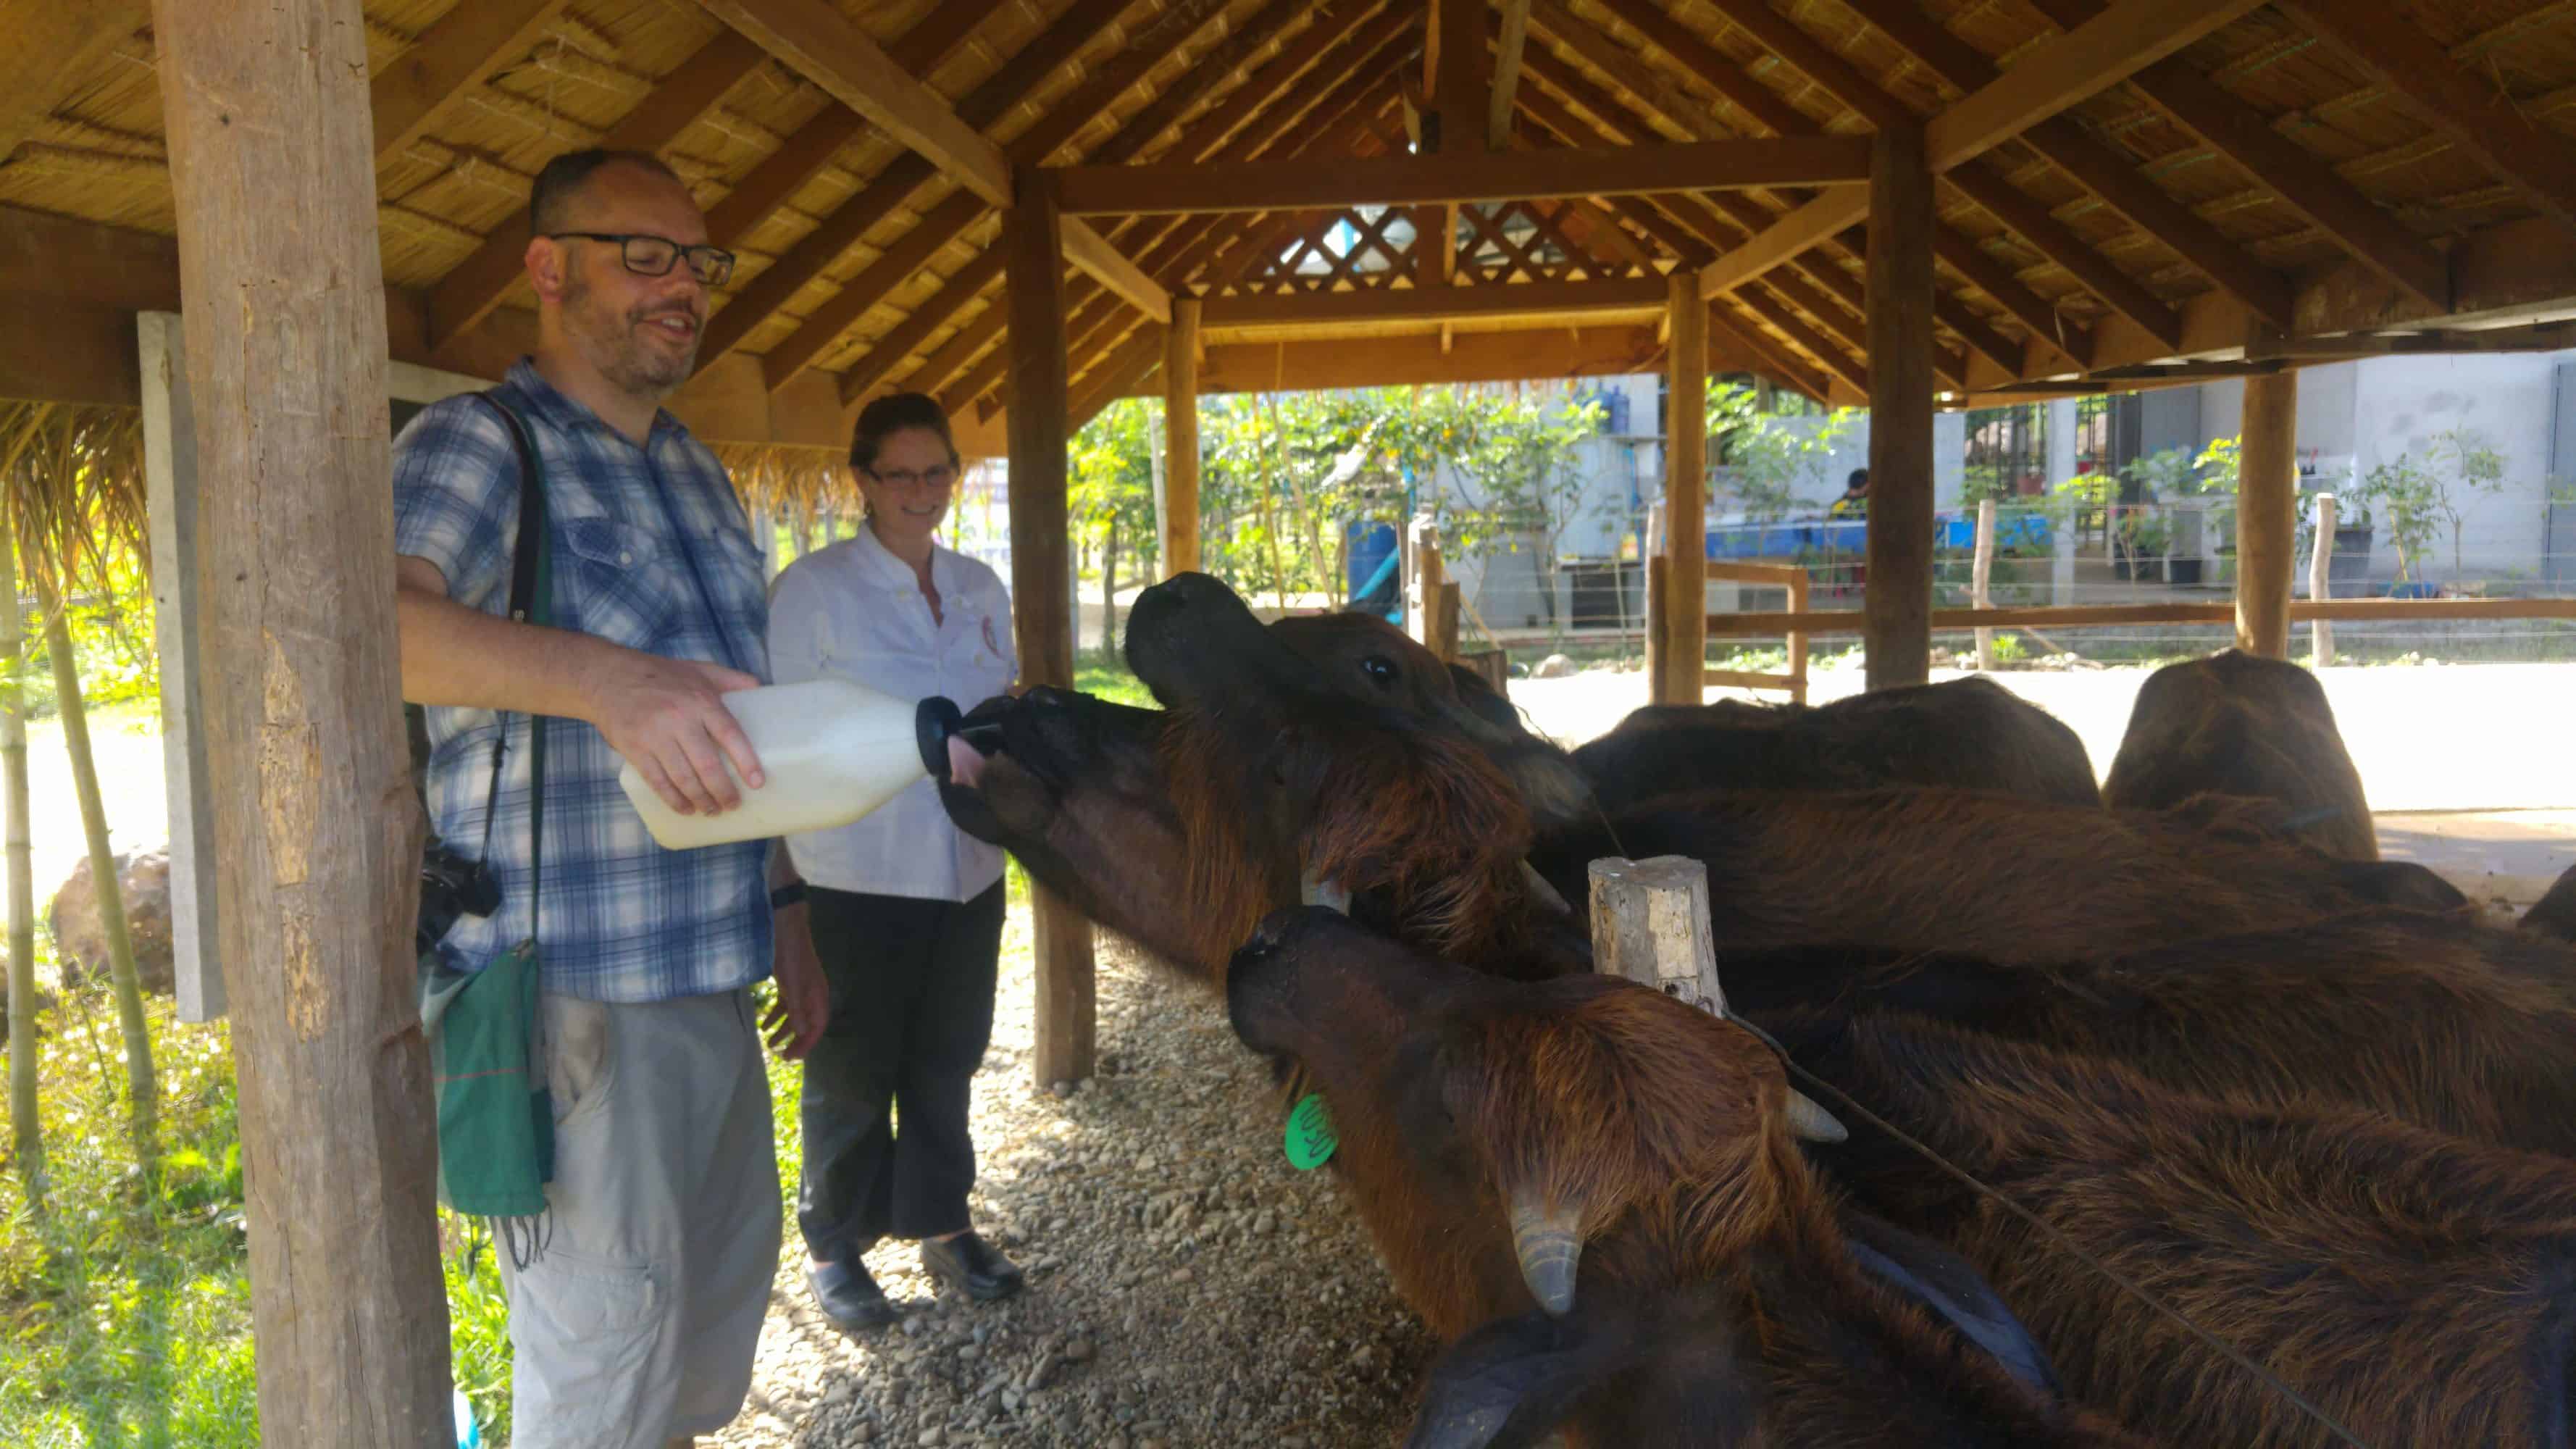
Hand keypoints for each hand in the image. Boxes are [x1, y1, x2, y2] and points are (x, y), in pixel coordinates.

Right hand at [581, 649, 763, 815]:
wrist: (608, 677)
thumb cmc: (660, 675)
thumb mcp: (698, 669)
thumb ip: (730, 679)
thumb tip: (760, 688)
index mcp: (700, 700)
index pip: (730, 734)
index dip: (746, 761)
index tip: (757, 782)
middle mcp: (679, 719)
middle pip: (707, 764)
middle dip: (723, 791)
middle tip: (733, 804)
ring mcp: (655, 736)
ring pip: (683, 778)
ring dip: (701, 800)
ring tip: (712, 810)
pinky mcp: (635, 749)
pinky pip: (657, 782)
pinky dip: (674, 800)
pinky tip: (686, 808)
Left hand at [764, 907, 828, 1059]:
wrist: (785, 930)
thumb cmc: (791, 958)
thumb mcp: (793, 986)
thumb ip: (797, 1010)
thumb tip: (801, 1033)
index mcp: (818, 997)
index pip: (816, 1027)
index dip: (806, 1044)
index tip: (791, 1057)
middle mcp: (812, 996)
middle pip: (806, 1024)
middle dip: (794, 1041)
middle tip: (781, 1056)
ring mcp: (800, 990)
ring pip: (794, 1016)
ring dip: (783, 1030)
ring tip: (769, 1043)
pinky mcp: (789, 984)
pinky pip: (785, 1006)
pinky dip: (775, 1016)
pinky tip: (764, 1023)